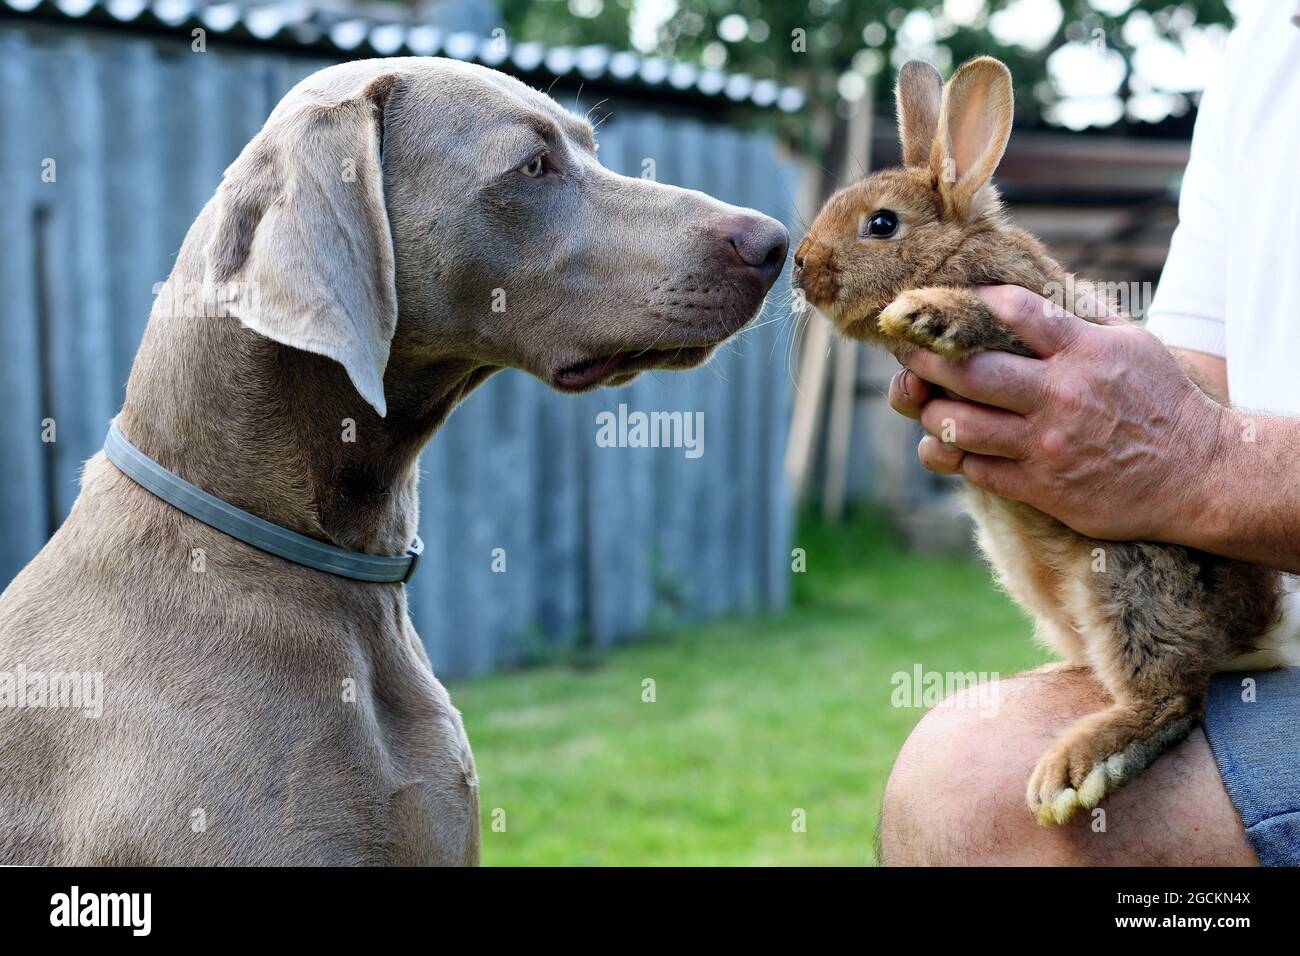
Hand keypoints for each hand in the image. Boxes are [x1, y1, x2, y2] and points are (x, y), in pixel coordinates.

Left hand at [888, 285, 1228, 542]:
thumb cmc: (1162, 402)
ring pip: (961, 425)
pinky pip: (977, 468)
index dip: (975, 302)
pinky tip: (952, 443)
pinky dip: (957, 453)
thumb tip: (1045, 283)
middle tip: (905, 348)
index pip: (1018, 312)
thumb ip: (1084, 318)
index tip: (946, 299)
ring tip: (925, 401)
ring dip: (932, 411)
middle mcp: (1059, 396)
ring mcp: (1047, 444)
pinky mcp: (1042, 487)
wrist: (1197, 473)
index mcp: (1082, 353)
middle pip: (969, 373)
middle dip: (926, 359)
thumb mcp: (1133, 343)